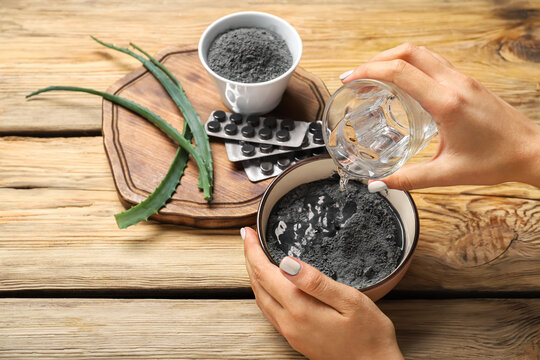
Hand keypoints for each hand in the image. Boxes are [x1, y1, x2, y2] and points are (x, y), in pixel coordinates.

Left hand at [242, 227, 402, 359]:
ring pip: (260, 299)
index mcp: (300, 309)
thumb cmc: (369, 335)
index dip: (253, 250)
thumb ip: (316, 282)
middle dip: (249, 259)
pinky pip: (269, 310)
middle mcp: (289, 322)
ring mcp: (290, 332)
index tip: (248, 232)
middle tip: (248, 237)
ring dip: (254, 275)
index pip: (265, 273)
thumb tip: (287, 263)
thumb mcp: (350, 301)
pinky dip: (263, 291)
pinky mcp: (295, 338)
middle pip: (258, 285)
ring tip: (254, 255)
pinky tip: (269, 284)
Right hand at [341, 43, 539, 189]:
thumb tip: (379, 184)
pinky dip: (410, 66)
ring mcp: (463, 79)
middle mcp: (455, 84)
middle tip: (357, 77)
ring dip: (393, 59)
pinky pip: (433, 63)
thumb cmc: (496, 160)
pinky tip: (402, 85)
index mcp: (447, 102)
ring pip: (421, 53)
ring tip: (374, 78)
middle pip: (408, 52)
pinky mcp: (467, 82)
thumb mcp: (447, 173)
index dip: (368, 71)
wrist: (531, 151)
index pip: (400, 71)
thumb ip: (408, 179)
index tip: (350, 79)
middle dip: (376, 59)